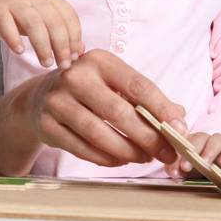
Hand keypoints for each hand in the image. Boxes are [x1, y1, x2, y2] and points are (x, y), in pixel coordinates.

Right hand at [0, 0, 84, 68]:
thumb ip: (61, 33)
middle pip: (54, 22)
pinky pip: (7, 24)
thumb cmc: (20, 15)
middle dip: (62, 46)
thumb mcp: (43, 20)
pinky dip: (14, 39)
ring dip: (43, 46)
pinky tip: (20, 52)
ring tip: (47, 63)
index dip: (74, 39)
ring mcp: (15, 2)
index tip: (74, 58)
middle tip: (63, 65)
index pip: (69, 17)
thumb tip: (79, 51)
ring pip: (34, 24)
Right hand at [17, 49, 186, 168]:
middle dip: (148, 137)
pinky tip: (121, 160)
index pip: (138, 86)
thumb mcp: (115, 84)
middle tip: (167, 153)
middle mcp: (75, 77)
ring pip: (99, 134)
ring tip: (145, 158)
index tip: (179, 128)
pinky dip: (106, 158)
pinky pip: (82, 148)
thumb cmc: (89, 91)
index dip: (162, 109)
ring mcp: (57, 101)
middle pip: (119, 113)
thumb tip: (180, 118)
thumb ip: (147, 98)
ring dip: (128, 152)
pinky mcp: (47, 125)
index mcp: (99, 61)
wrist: (40, 98)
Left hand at [165, 130, 220, 179]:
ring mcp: (220, 145)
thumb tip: (173, 171)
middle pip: (200, 137)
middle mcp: (205, 140)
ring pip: (218, 139)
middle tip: (185, 167)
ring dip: (210, 151)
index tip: (172, 151)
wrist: (219, 177)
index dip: (177, 141)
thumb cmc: (197, 169)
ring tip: (205, 163)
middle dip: (193, 150)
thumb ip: (176, 168)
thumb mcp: (184, 170)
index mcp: (190, 141)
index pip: (183, 136)